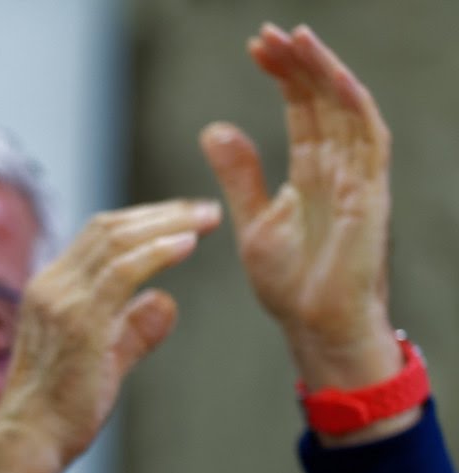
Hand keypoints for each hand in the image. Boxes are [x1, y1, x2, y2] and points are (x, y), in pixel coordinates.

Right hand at [0, 197, 220, 472]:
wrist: (29, 440)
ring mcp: (61, 301)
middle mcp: (50, 286)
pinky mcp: (78, 321)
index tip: (185, 220)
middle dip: (163, 213)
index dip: (145, 222)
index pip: (98, 237)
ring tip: (207, 219)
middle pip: (108, 229)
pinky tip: (187, 245)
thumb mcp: (102, 360)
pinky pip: (121, 272)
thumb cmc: (61, 410)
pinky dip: (157, 252)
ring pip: (116, 241)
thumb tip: (165, 301)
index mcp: (49, 290)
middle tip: (206, 210)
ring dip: (167, 224)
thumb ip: (132, 329)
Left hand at [200, 23, 404, 400]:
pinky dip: (353, 106)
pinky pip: (370, 140)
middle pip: (324, 99)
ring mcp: (359, 177)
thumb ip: (240, 175)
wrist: (315, 327)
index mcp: (313, 170)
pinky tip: (333, 78)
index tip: (255, 46)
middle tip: (269, 33)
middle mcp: (340, 166)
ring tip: (296, 39)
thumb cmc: (291, 283)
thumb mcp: (253, 221)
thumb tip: (213, 128)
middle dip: (299, 63)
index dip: (282, 75)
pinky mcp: (370, 195)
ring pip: (347, 108)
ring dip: (323, 72)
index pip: (301, 108)